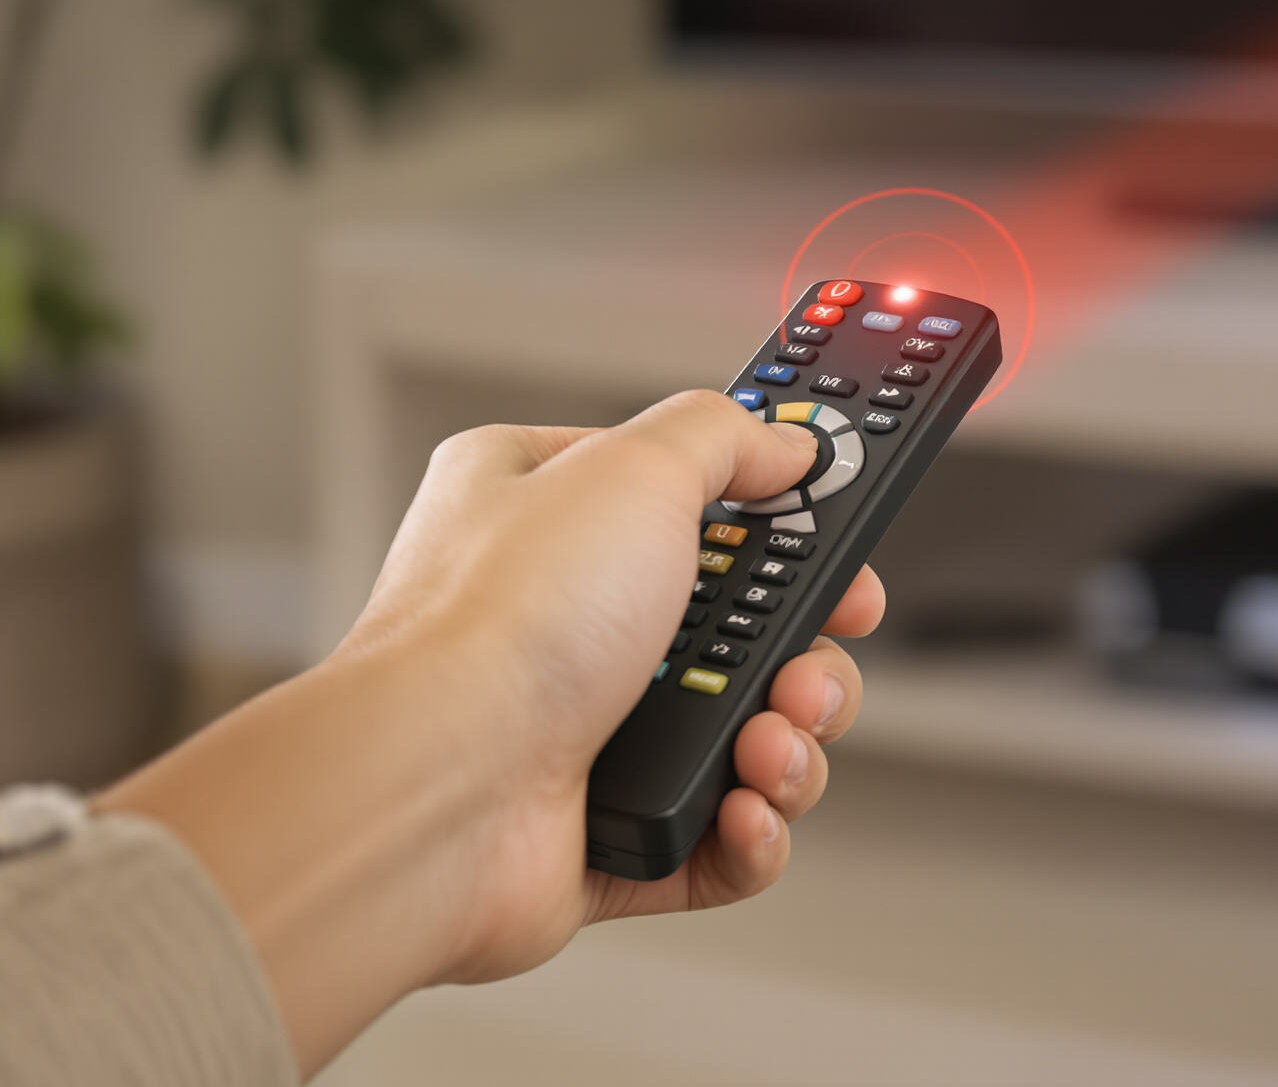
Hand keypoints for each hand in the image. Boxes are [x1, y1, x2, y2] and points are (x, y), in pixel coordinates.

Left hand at [99, 391, 879, 1074]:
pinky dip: (751, 831)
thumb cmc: (501, 624)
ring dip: (789, 741)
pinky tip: (740, 809)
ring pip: (746, 734)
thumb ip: (723, 438)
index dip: (778, 515)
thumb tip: (783, 442)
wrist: (436, 792)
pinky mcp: (605, 836)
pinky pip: (719, 838)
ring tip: (767, 742)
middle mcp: (562, 621)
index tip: (841, 533)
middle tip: (813, 655)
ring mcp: (583, 733)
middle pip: (742, 626)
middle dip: (804, 649)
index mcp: (548, 513)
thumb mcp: (633, 467)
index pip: (691, 499)